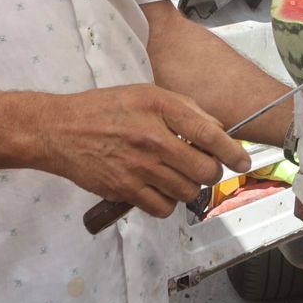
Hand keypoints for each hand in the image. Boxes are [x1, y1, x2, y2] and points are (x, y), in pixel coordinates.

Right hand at [40, 83, 250, 217]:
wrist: (59, 130)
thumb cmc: (105, 109)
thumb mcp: (146, 94)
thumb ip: (184, 108)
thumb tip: (217, 128)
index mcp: (160, 108)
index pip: (209, 133)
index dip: (233, 151)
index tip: (243, 161)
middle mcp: (152, 138)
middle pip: (204, 169)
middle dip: (211, 172)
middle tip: (204, 168)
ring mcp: (138, 167)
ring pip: (187, 191)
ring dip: (190, 188)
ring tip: (179, 176)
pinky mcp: (124, 189)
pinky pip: (163, 208)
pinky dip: (168, 203)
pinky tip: (160, 190)